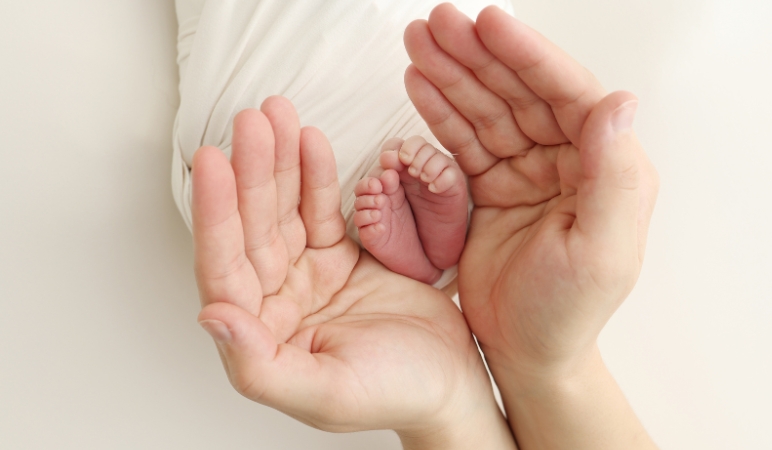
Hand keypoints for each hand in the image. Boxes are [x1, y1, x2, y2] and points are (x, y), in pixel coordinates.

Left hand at [191, 97, 513, 447]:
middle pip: (253, 226)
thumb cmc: (394, 394)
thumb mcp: (325, 391)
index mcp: (260, 335)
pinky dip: (316, 174)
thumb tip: (211, 317)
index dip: (216, 214)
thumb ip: (259, 364)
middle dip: (252, 170)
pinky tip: (310, 141)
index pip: (225, 266)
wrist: (451, 379)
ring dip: (279, 161)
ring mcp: (306, 274)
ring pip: (284, 209)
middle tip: (253, 120)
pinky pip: (321, 208)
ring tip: (276, 114)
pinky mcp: (339, 256)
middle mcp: (274, 300)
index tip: (213, 162)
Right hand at [404, 4, 658, 447]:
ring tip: (419, 42)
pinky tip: (420, 83)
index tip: (490, 24)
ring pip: (486, 109)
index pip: (566, 94)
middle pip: (518, 92)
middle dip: (476, 54)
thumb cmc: (566, 312)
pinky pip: (463, 139)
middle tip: (437, 22)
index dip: (526, 56)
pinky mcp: (489, 187)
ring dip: (452, 73)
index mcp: (603, 168)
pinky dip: (440, 111)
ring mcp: (524, 171)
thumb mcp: (600, 251)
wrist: (525, 352)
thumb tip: (618, 104)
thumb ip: (613, 177)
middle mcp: (566, 161)